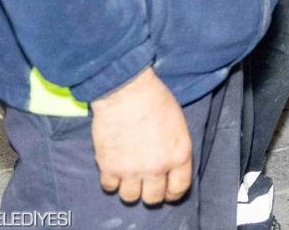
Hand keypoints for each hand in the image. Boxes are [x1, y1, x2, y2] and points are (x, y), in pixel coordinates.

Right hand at [90, 67, 191, 204]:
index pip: (179, 189)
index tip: (166, 191)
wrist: (126, 90)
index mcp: (179, 155)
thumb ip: (174, 150)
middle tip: (144, 183)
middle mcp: (157, 167)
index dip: (172, 192)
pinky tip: (113, 167)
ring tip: (128, 174)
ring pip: (130, 197)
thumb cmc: (154, 99)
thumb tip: (169, 166)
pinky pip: (109, 186)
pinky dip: (111, 179)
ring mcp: (132, 170)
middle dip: (150, 192)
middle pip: (153, 198)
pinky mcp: (109, 167)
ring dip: (129, 188)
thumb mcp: (178, 125)